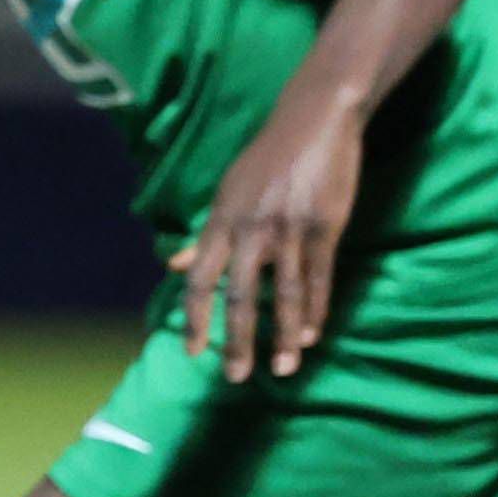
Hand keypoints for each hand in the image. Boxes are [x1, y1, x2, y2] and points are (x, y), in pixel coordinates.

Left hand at [168, 88, 371, 383]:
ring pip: (284, 295)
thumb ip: (204, 236)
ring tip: (284, 368)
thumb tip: (174, 266)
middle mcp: (250, 229)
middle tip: (236, 377)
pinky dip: (315, 311)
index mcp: (222, 221)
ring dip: (284, 336)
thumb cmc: (267, 159)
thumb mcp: (227, 192)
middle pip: (240, 296)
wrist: (314, 119)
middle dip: (237, 342)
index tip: (194, 353)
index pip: (200, 280)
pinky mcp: (323, 227)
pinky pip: (318, 278)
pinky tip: (312, 336)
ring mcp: (288, 229)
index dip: (195, 318)